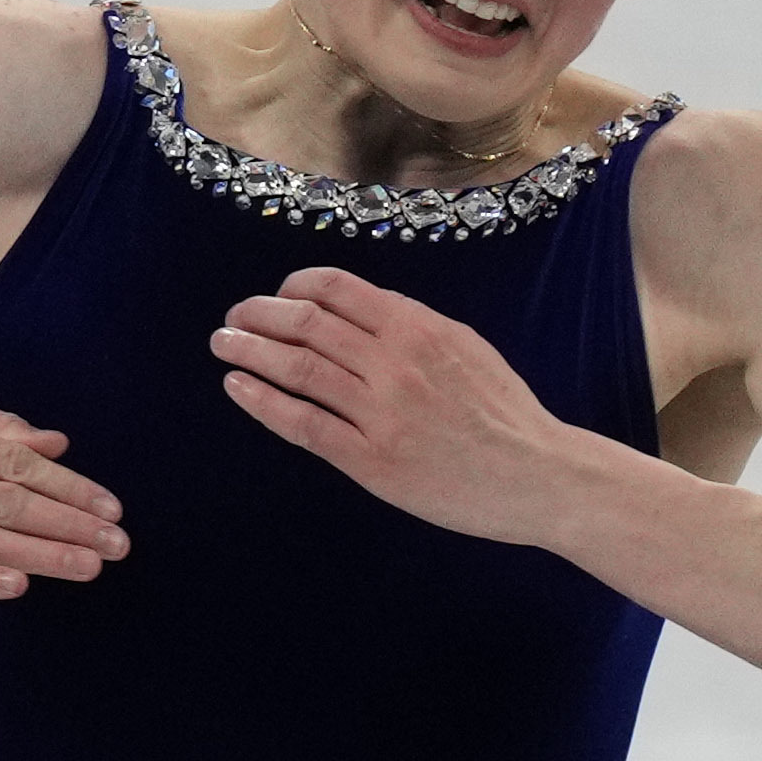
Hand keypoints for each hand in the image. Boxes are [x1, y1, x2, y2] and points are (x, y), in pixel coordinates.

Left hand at [205, 267, 607, 545]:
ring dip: (250, 351)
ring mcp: (381, 413)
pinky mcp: (373, 461)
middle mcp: (395, 363)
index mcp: (418, 328)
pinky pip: (305, 425)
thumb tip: (362, 308)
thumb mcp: (466, 347)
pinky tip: (238, 388)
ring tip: (223, 345)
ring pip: (298, 369)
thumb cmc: (505, 414)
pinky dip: (264, 402)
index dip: (295, 285)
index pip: (337, 287)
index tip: (278, 294)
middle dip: (259, 315)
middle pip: (307, 323)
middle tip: (232, 319)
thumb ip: (413, 326)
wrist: (538, 475)